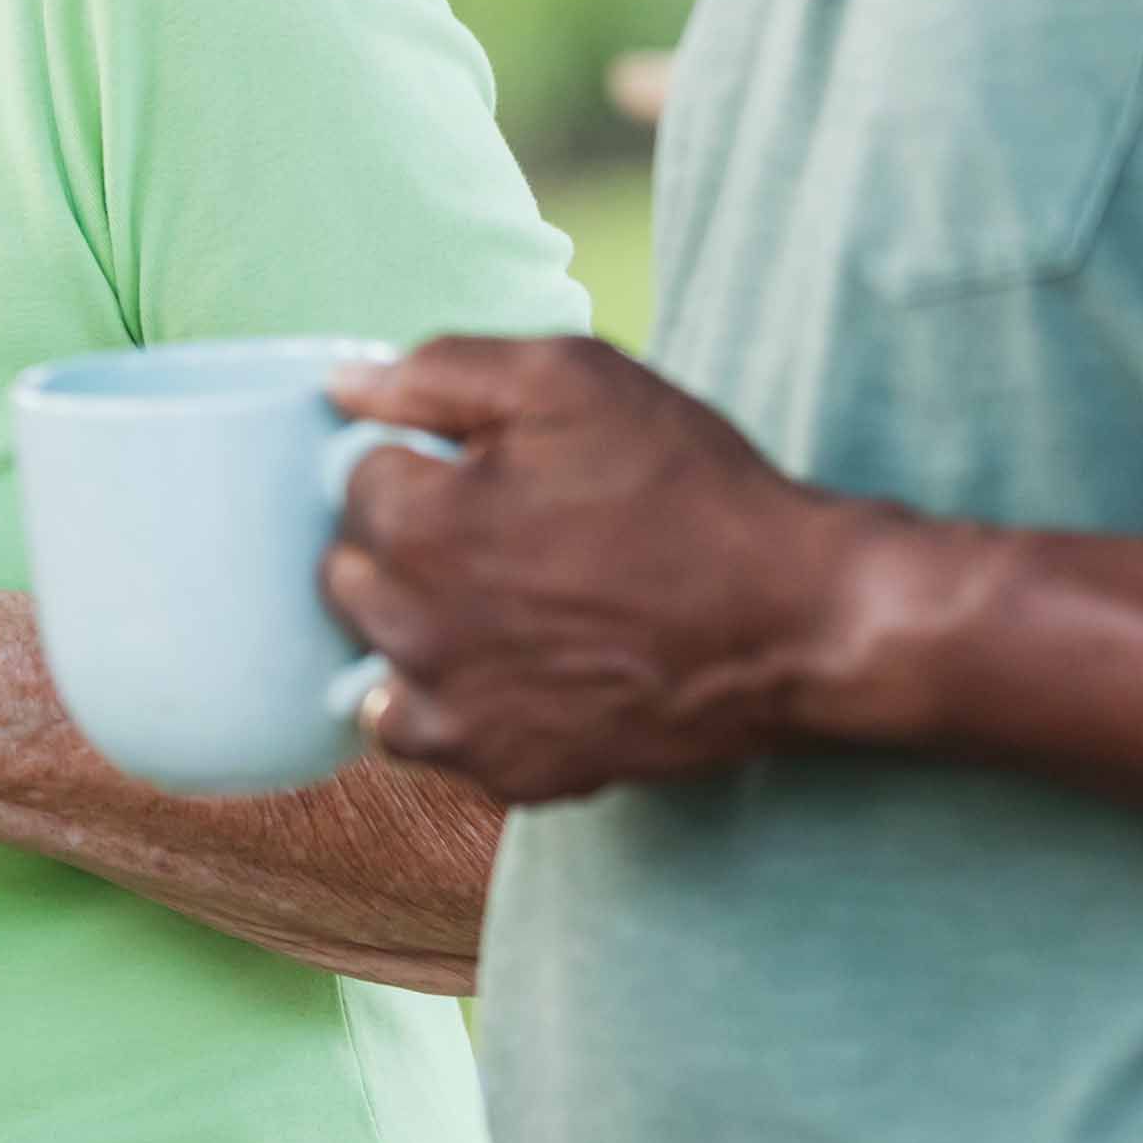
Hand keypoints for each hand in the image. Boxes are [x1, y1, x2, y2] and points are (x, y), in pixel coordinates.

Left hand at [323, 335, 863, 802]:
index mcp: (418, 525)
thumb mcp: (570, 380)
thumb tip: (342, 385)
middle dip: (403, 545)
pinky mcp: (506, 770)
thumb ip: (437, 373)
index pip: (356, 479)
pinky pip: (426, 734)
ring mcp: (458, 711)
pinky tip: (510, 671)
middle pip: (351, 569)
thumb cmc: (689, 489)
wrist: (799, 620)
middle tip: (498, 534)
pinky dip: (450, 705)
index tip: (486, 471)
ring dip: (413, 627)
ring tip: (502, 605)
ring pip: (373, 656)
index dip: (423, 466)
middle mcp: (414, 627)